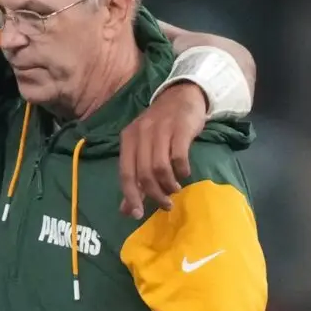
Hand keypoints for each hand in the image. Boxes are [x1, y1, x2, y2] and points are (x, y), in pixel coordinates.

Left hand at [119, 82, 207, 218]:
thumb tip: (126, 209)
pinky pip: (178, 156)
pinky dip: (181, 170)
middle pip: (143, 173)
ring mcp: (160, 130)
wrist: (182, 96)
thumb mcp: (142, 147)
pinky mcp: (180, 128)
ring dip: (168, 184)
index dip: (130, 195)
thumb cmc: (160, 126)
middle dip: (154, 194)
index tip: (137, 214)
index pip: (125, 173)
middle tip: (165, 204)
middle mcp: (141, 134)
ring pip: (159, 167)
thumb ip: (135, 176)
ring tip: (175, 190)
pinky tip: (184, 173)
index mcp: (128, 140)